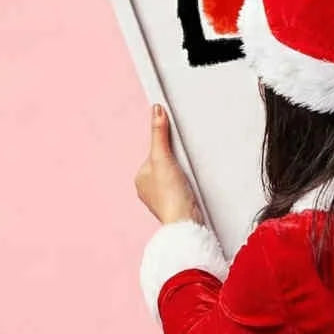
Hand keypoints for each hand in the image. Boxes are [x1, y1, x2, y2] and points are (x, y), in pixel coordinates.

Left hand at [136, 104, 200, 224]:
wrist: (185, 222)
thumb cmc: (170, 196)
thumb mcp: (162, 158)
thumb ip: (159, 134)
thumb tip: (156, 110)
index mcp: (141, 178)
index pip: (155, 153)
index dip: (168, 148)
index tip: (177, 150)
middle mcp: (148, 189)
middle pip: (166, 163)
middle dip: (177, 162)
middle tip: (183, 167)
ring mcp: (163, 198)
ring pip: (175, 175)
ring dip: (184, 174)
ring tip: (188, 178)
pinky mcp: (176, 204)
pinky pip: (183, 186)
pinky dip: (189, 184)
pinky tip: (192, 187)